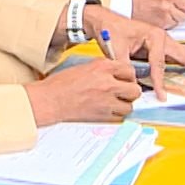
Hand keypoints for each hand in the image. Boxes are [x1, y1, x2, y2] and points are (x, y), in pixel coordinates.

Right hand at [24, 58, 138, 125]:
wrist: (50, 100)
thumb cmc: (61, 84)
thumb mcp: (84, 67)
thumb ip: (102, 69)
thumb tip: (115, 73)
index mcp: (103, 67)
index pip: (130, 70)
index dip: (128, 76)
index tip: (125, 79)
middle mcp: (108, 83)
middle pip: (135, 90)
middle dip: (130, 91)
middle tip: (123, 92)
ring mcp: (106, 101)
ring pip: (129, 106)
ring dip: (124, 105)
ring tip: (115, 103)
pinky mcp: (102, 116)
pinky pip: (119, 117)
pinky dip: (116, 115)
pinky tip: (108, 111)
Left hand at [83, 6, 184, 100]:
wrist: (105, 20)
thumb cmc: (112, 30)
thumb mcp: (115, 49)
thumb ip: (125, 67)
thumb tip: (133, 83)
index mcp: (154, 35)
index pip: (160, 63)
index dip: (160, 81)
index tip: (162, 95)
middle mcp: (163, 37)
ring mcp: (165, 41)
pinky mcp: (162, 46)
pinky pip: (180, 55)